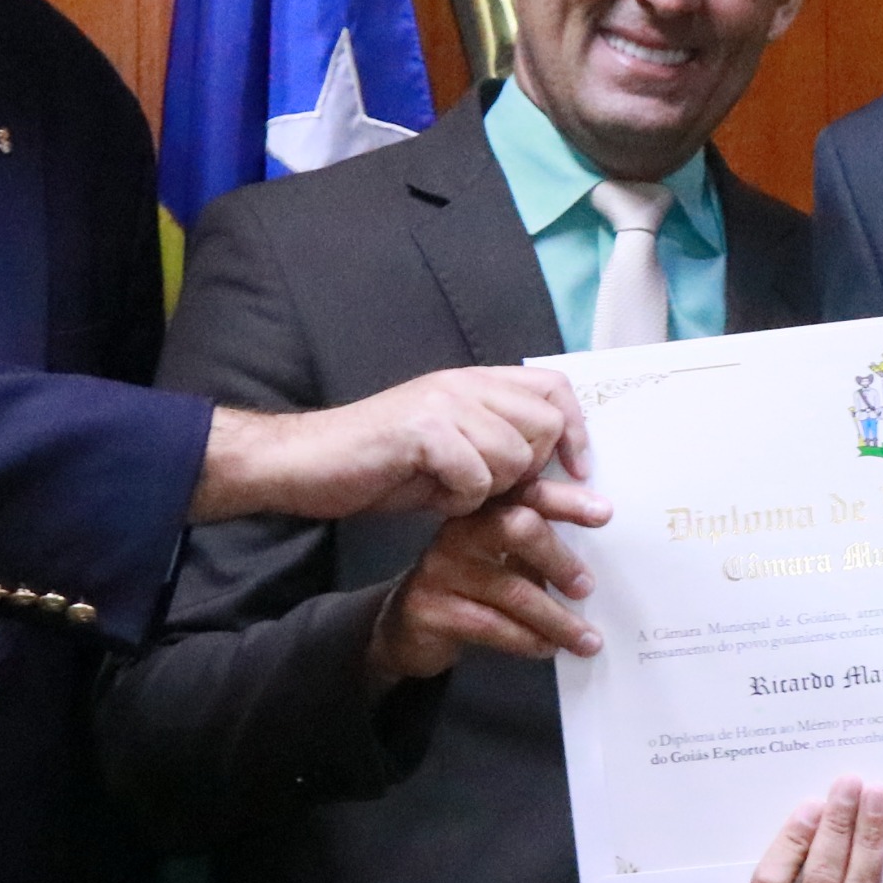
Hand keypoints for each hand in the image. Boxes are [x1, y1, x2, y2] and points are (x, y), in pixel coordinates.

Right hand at [192, 367, 594, 523]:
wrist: (305, 464)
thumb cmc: (378, 464)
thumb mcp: (449, 450)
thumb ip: (498, 446)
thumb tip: (556, 468)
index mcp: (473, 382)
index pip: (554, 388)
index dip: (576, 430)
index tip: (578, 471)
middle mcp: (463, 383)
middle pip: (544, 426)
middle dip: (529, 470)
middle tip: (489, 488)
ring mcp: (442, 403)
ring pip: (514, 456)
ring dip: (490, 489)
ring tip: (452, 490)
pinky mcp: (423, 431)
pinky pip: (476, 477)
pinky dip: (459, 500)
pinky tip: (433, 496)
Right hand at [369, 492, 604, 679]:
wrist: (404, 628)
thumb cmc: (467, 589)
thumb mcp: (499, 561)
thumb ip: (535, 551)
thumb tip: (592, 570)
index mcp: (482, 511)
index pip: (527, 494)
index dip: (566, 501)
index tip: (605, 514)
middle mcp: (459, 532)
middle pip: (517, 528)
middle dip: (560, 559)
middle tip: (587, 588)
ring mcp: (441, 569)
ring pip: (512, 590)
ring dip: (557, 620)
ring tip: (586, 640)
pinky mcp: (432, 609)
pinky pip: (491, 625)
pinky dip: (527, 640)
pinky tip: (546, 648)